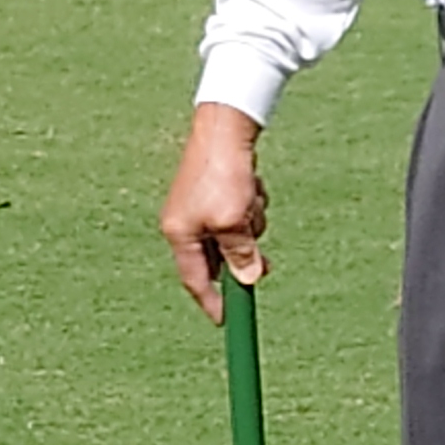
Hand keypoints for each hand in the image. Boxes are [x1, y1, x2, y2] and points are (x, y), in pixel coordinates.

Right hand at [160, 102, 266, 318]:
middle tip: (265, 263)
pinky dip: (251, 205)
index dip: (212, 302)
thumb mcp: (233, 223)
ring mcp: (199, 205)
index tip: (227, 320)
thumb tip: (249, 279)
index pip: (195, 280)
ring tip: (252, 201)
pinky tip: (252, 186)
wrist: (225, 125)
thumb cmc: (223, 175)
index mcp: (179, 233)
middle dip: (243, 253)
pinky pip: (240, 212)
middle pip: (219, 257)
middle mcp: (185, 221)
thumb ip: (241, 254)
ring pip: (235, 234)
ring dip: (250, 224)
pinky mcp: (214, 190)